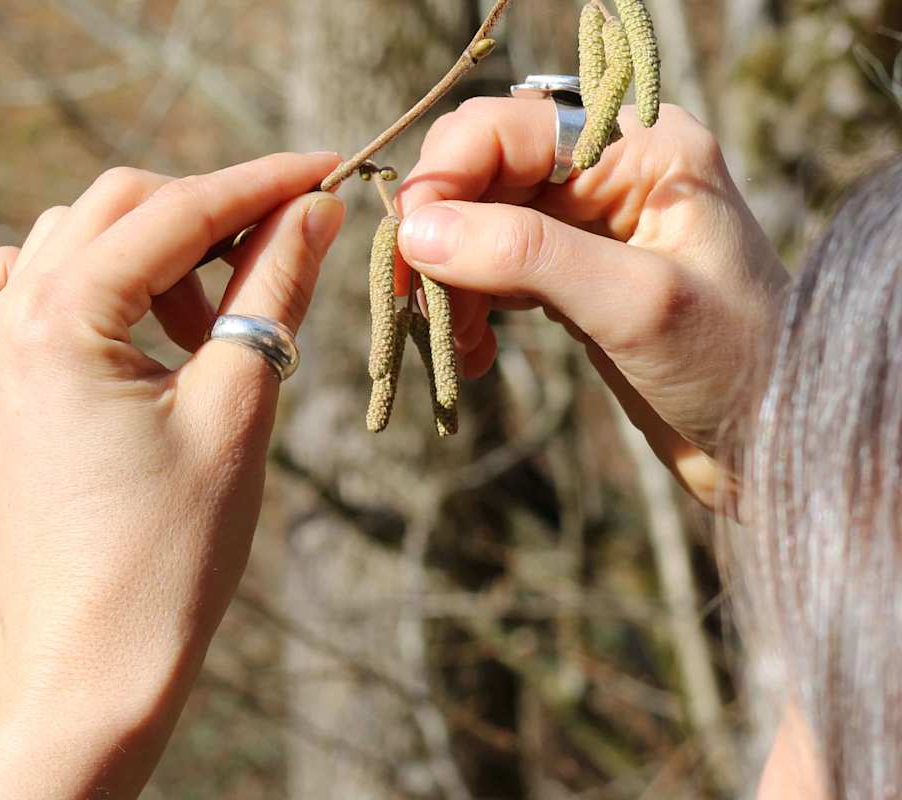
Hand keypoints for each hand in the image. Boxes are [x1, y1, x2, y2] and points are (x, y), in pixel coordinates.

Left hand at [0, 152, 344, 798]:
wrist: (90, 671)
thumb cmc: (172, 556)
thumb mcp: (237, 408)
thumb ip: (271, 290)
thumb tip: (309, 209)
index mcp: (56, 320)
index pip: (177, 211)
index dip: (261, 183)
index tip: (324, 171)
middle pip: (115, 207)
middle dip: (206, 215)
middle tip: (278, 256)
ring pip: (60, 242)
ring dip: (142, 255)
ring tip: (200, 329)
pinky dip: (43, 278)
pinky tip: (94, 318)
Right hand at [395, 99, 787, 506]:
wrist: (773, 441)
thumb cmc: (735, 364)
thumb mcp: (633, 303)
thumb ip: (525, 255)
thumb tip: (417, 231)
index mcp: (641, 146)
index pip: (508, 128)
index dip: (446, 176)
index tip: (408, 244)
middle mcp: (609, 169)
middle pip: (481, 173)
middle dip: (441, 236)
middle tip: (418, 302)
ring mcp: (588, 222)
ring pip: (476, 224)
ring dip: (450, 281)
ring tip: (456, 344)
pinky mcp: (572, 272)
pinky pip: (492, 268)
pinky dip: (469, 306)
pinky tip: (474, 354)